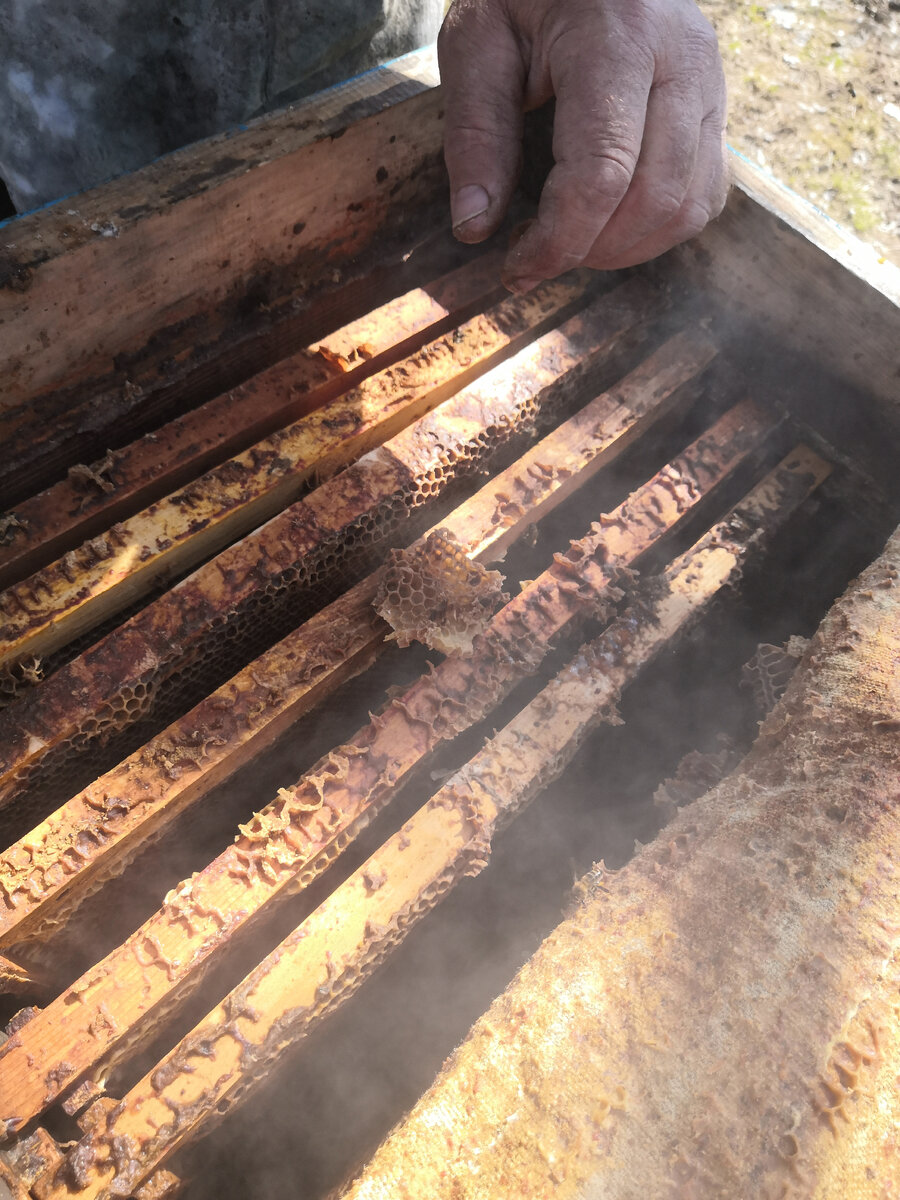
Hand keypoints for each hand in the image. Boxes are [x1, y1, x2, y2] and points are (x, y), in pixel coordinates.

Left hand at [438, 0, 728, 289]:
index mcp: (617, 34)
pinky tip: (608, 227)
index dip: (559, 239)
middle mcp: (681, 56)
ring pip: (688, 205)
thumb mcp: (477, 42)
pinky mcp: (718, 106)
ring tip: (569, 244)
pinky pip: (707, 195)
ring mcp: (711, 82)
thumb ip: (474, 133)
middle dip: (590, 250)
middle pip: (653, 197)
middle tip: (535, 258)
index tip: (515, 269)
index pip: (602, 172)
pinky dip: (658, 230)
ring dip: (625, 249)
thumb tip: (474, 228)